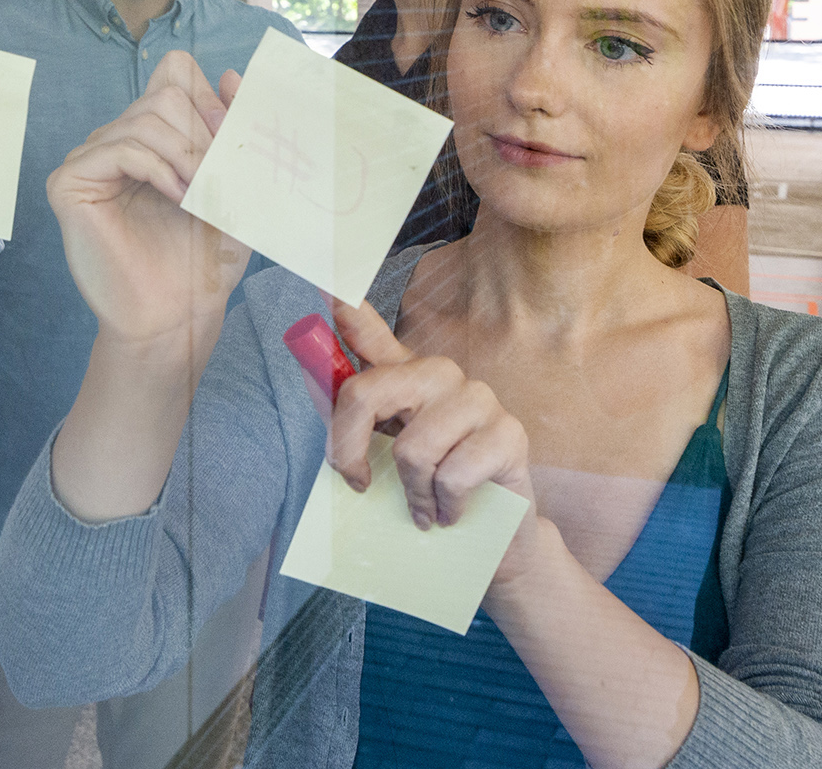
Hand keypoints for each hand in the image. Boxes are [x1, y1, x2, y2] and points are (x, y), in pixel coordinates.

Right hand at [45, 51, 249, 352]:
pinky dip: (156, 167)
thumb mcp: (234, 184)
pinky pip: (118, 148)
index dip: (207, 96)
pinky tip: (176, 196)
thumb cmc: (204, 259)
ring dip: (186, 155)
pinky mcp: (69, 184)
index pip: (173, 73)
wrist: (177, 315)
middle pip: (164, 93)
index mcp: (151, 137)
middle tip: (218, 179)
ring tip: (200, 196)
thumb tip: (232, 73)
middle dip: (203, 133)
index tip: (230, 138)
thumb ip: (235, 129)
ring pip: (145, 118)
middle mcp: (116, 141)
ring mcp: (89, 161)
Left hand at [326, 300, 542, 572]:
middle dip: (348, 449)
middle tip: (359, 484)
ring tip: (422, 507)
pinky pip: (452, 475)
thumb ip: (348, 425)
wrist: (493, 538)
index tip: (324, 283)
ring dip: (411, 493)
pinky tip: (451, 512)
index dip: (345, 307)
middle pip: (368, 392)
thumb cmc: (428, 492)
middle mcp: (438, 374)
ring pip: (412, 449)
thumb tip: (313, 386)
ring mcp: (477, 398)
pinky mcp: (509, 434)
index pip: (367, 330)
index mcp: (403, 374)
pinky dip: (443, 507)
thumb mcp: (380, 459)